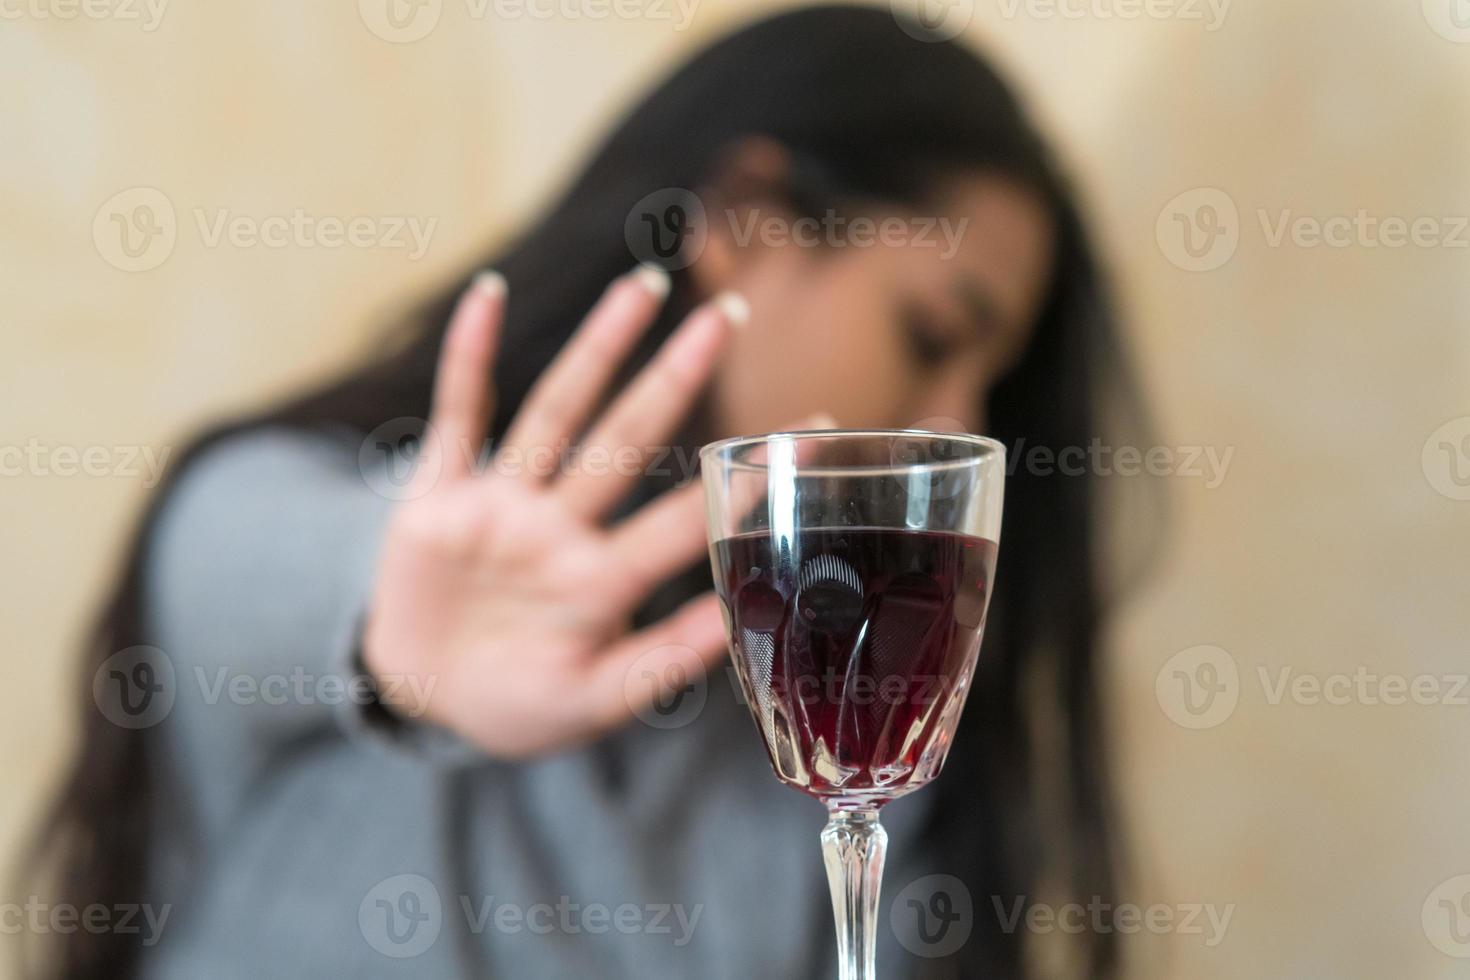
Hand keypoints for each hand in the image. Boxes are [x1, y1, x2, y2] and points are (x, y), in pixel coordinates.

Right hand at [362, 267, 755, 757]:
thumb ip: (658, 664)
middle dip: (677, 377)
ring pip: (557, 410)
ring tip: (641, 285)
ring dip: (596, 347)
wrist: (422, 700)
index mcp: (602, 580)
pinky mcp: (440, 497)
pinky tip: (487, 295)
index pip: (687, 518)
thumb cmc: (516, 707)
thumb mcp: (591, 701)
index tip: (816, 428)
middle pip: (628, 437)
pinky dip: (468, 356)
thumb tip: (739, 622)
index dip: (748, 479)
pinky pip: (456, 414)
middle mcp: (561, 529)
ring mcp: (504, 506)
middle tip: (730, 314)